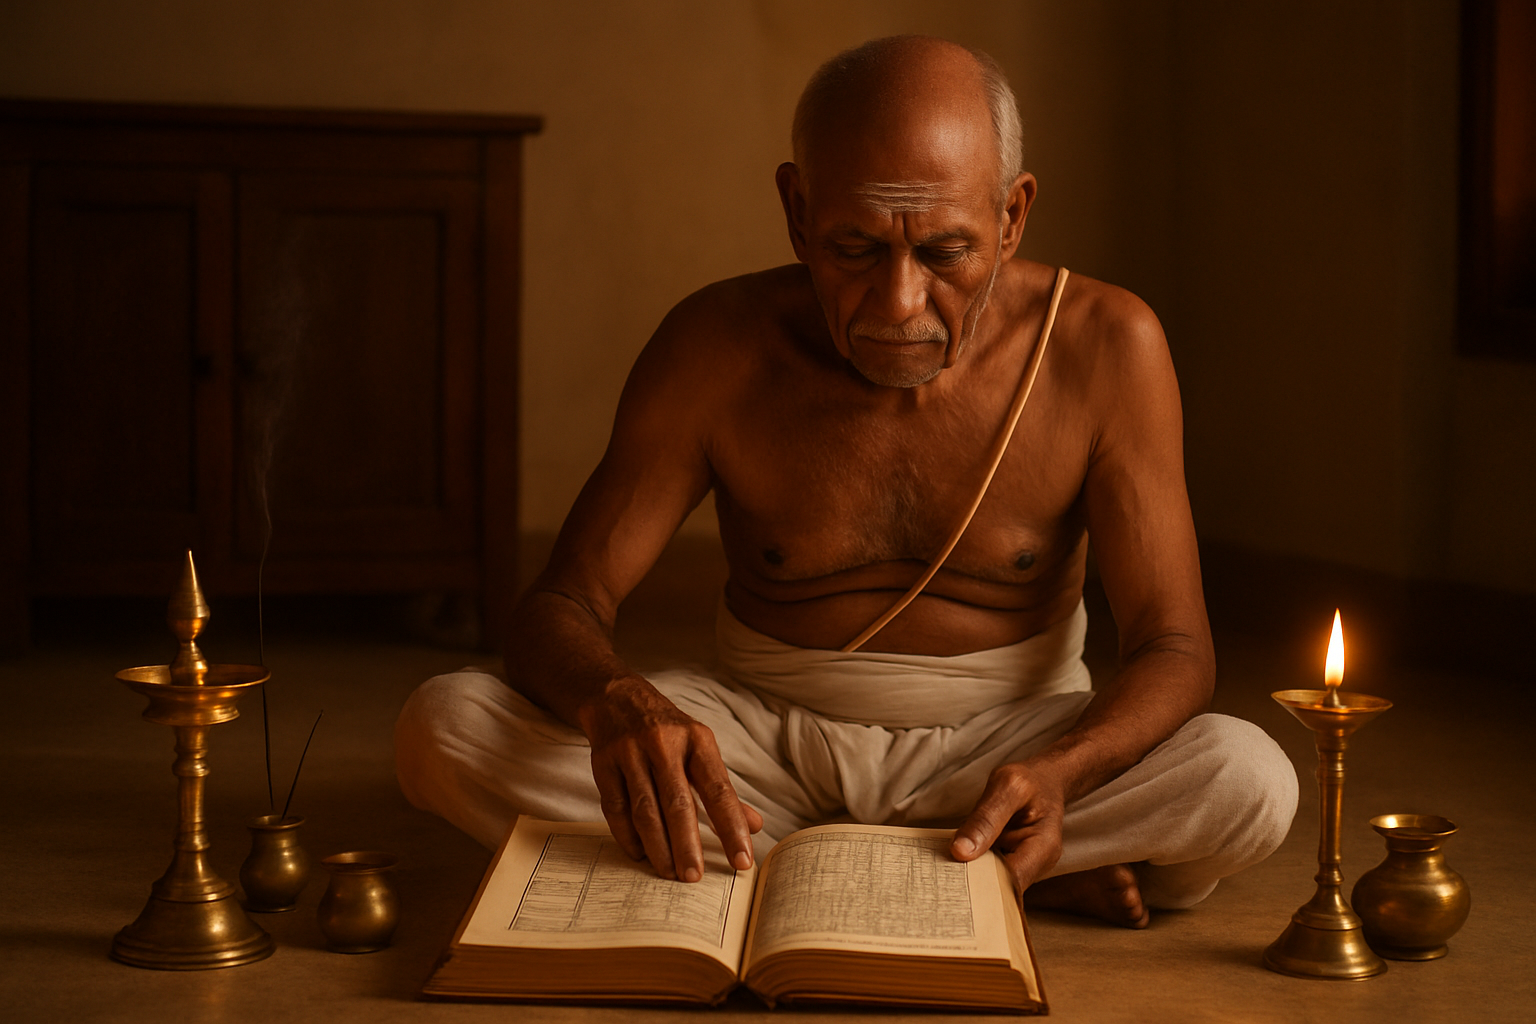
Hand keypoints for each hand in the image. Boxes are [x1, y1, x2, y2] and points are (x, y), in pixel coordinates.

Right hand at [582, 675, 762, 880]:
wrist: (618, 698)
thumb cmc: (669, 732)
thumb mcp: (701, 750)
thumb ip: (724, 790)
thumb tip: (753, 826)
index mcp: (697, 740)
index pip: (719, 790)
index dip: (731, 827)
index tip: (742, 860)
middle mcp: (664, 744)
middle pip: (678, 803)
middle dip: (687, 845)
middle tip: (694, 878)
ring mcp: (630, 752)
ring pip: (645, 809)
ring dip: (657, 846)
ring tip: (669, 873)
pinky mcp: (603, 762)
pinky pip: (615, 807)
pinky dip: (627, 835)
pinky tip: (639, 854)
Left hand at [950, 761, 1065, 893]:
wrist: (1045, 780)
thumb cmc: (1029, 781)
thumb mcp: (1007, 787)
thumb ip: (985, 819)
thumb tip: (960, 852)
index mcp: (1043, 848)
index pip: (1010, 882)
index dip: (981, 888)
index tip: (951, 883)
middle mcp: (1036, 864)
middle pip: (1000, 888)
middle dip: (970, 888)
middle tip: (937, 883)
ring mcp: (1023, 866)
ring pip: (992, 883)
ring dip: (968, 879)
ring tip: (938, 877)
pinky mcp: (1009, 862)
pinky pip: (989, 871)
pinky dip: (970, 868)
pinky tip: (948, 866)